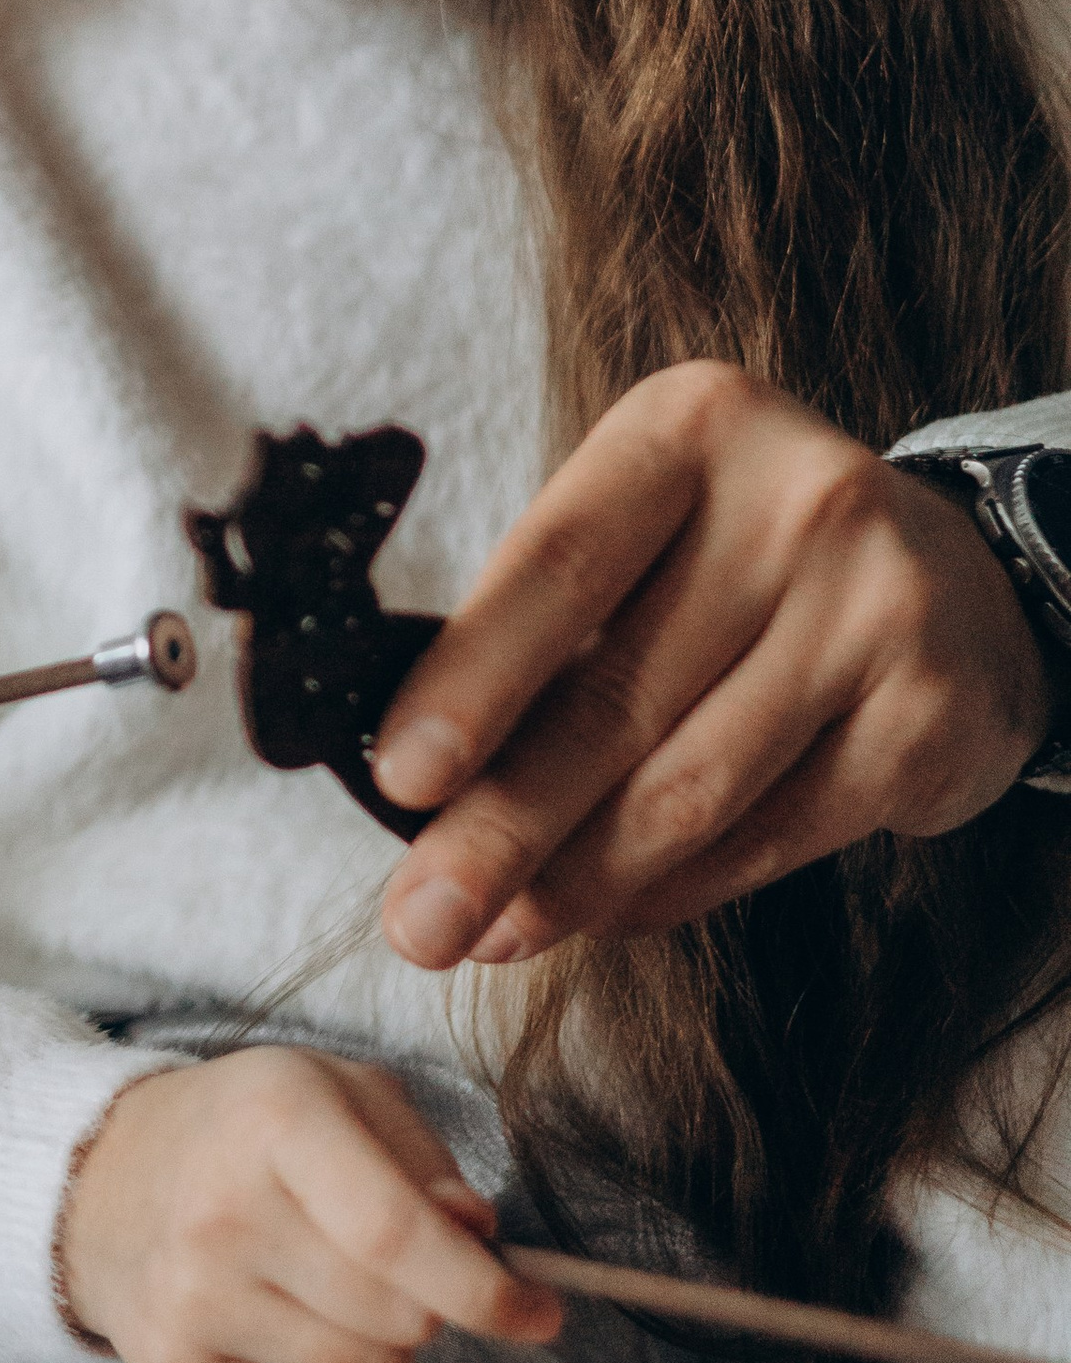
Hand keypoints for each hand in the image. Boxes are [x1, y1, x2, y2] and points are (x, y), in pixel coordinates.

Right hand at [58, 1046, 559, 1362]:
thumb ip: (426, 1162)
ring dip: (383, 1348)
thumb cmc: (250, 1131)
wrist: (103, 1179)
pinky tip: (288, 1323)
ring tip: (342, 1296)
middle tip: (405, 1275)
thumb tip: (479, 1239)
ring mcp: (189, 1301)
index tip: (541, 1312)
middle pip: (396, 1318)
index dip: (487, 1291)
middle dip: (433, 1308)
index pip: (399, 1237)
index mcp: (275, 1122)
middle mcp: (220, 1214)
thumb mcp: (344, 1097)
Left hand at [370, 361, 1050, 972]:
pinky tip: (608, 914)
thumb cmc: (746, 566)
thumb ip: (545, 642)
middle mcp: (800, 500)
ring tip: (492, 936)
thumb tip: (422, 805)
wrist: (964, 587)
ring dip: (575, 883)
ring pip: (690, 789)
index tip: (398, 781)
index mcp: (692, 427)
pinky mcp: (931, 716)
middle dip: (500, 829)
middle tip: (418, 925)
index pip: (558, 563)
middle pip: (616, 696)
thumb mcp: (648, 545)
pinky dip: (674, 890)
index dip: (470, 680)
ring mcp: (879, 609)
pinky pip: (769, 837)